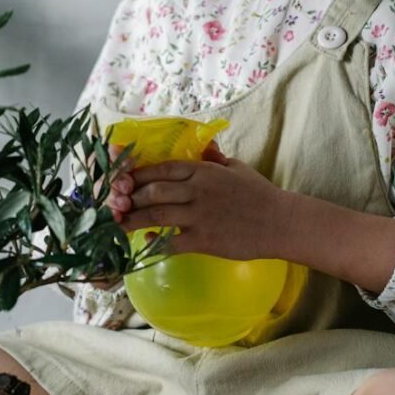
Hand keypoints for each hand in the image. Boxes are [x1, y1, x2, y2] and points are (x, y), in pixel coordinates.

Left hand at [108, 144, 287, 260]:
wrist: (279, 222)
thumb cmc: (258, 193)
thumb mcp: (235, 167)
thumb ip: (214, 159)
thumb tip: (202, 148)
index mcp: (203, 170)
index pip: (162, 168)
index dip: (137, 174)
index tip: (122, 180)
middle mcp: (197, 190)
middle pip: (153, 190)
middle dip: (130, 197)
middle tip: (115, 204)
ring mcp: (199, 215)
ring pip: (156, 214)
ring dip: (133, 219)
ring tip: (118, 224)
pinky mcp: (203, 240)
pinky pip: (171, 242)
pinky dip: (155, 244)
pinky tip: (145, 245)